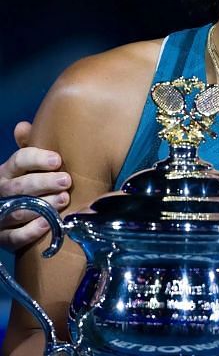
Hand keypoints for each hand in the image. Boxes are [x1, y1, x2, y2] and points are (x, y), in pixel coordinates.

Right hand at [0, 121, 70, 249]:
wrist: (18, 218)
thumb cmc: (31, 185)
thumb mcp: (29, 167)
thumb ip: (29, 148)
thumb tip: (22, 126)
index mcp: (7, 172)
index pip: (18, 161)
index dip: (36, 159)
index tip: (58, 159)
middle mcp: (0, 193)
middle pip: (18, 186)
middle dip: (42, 183)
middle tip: (66, 180)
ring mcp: (0, 216)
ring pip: (17, 211)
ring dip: (41, 206)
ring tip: (63, 200)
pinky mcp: (3, 238)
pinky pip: (13, 238)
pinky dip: (30, 232)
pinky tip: (47, 224)